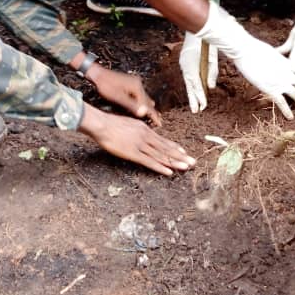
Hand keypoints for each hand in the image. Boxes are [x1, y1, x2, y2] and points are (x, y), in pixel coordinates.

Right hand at [77, 104, 193, 175]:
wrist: (102, 124)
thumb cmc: (111, 123)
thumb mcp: (128, 123)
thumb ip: (137, 128)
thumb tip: (142, 131)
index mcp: (145, 129)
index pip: (163, 140)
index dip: (174, 147)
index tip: (184, 152)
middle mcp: (146, 137)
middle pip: (166, 148)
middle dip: (180, 156)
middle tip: (193, 162)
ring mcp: (141, 145)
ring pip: (161, 155)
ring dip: (175, 162)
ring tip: (186, 167)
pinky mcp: (133, 153)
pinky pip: (150, 162)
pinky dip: (160, 167)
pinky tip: (169, 172)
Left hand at [87, 64, 161, 125]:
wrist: (97, 73)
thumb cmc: (105, 86)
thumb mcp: (118, 98)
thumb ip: (131, 105)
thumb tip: (144, 113)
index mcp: (136, 87)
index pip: (147, 105)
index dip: (153, 115)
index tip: (159, 124)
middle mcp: (138, 84)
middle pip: (147, 101)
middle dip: (152, 111)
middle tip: (159, 121)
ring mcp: (134, 82)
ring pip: (143, 97)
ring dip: (148, 106)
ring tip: (153, 114)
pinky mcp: (129, 82)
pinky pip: (139, 94)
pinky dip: (142, 101)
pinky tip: (143, 104)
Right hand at [179, 32, 219, 112]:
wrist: (197, 26)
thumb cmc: (207, 40)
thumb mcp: (213, 56)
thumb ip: (212, 72)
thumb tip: (210, 87)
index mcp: (191, 64)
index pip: (195, 83)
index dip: (199, 95)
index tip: (203, 105)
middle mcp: (185, 65)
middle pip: (190, 85)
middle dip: (193, 99)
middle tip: (196, 111)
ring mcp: (183, 63)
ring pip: (188, 82)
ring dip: (192, 94)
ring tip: (195, 106)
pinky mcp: (184, 61)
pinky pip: (188, 76)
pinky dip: (191, 85)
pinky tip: (193, 92)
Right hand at [199, 4, 294, 118]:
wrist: (246, 51)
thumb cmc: (255, 49)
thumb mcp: (272, 53)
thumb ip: (278, 59)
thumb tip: (279, 59)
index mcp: (288, 64)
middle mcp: (287, 73)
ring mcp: (280, 81)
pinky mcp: (270, 88)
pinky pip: (281, 102)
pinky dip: (286, 110)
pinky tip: (291, 118)